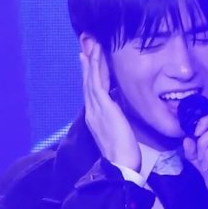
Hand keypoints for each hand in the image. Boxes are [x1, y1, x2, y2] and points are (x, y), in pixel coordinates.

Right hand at [79, 42, 140, 171]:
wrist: (119, 165)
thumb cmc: (122, 152)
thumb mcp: (117, 130)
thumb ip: (114, 117)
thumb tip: (116, 106)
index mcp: (94, 116)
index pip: (91, 90)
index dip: (89, 72)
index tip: (88, 57)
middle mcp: (92, 110)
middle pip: (87, 81)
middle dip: (87, 61)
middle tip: (86, 43)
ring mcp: (95, 109)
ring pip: (91, 79)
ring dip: (90, 60)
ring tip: (90, 44)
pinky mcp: (103, 108)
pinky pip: (98, 83)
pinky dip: (96, 69)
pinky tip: (96, 56)